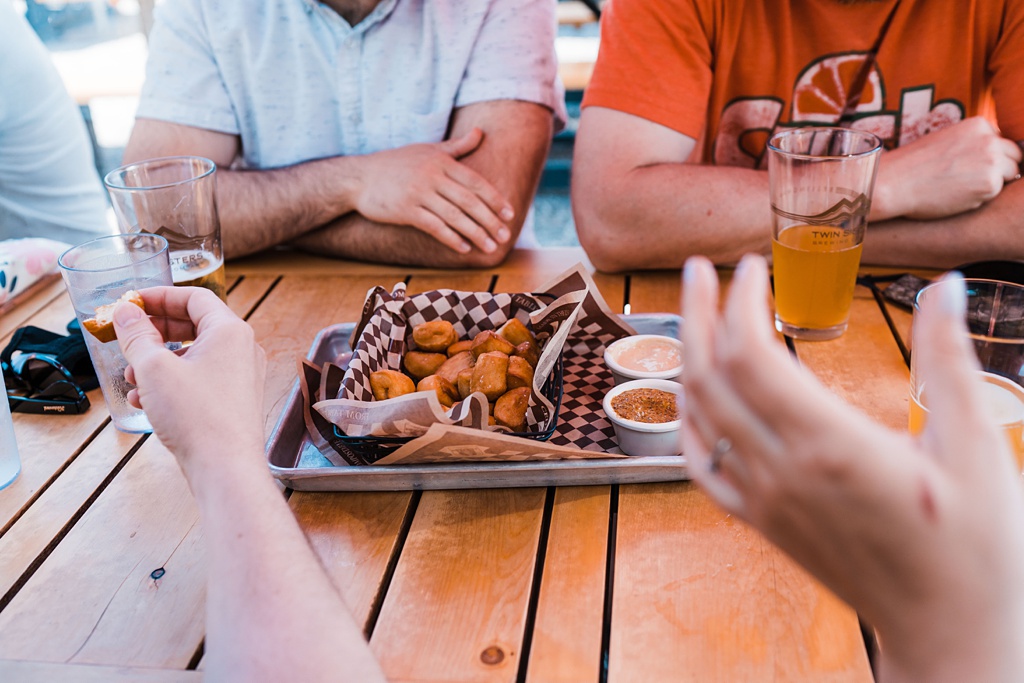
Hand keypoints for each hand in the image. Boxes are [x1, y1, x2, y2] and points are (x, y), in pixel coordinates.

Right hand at [112, 286, 266, 483]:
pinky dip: (172, 384)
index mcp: (230, 331)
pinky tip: (146, 401)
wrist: (225, 467)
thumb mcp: (154, 369)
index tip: (131, 303)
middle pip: (193, 326)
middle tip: (126, 338)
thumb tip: (125, 313)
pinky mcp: (234, 400)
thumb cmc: (196, 415)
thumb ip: (137, 335)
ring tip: (132, 378)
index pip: (194, 298)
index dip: (159, 296)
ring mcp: (241, 376)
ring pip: (193, 357)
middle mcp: (242, 349)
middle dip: (154, 333)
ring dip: (158, 363)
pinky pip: (199, 380)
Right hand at [350, 127, 514, 253]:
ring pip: (454, 216)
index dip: (495, 199)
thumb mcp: (428, 150)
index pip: (475, 182)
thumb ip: (457, 146)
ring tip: (490, 247)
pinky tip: (463, 248)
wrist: (360, 177)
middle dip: (490, 220)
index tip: (510, 214)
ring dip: (475, 233)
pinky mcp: (405, 210)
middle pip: (469, 201)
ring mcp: (418, 193)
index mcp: (441, 161)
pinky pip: (433, 226)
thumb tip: (480, 132)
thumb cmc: (397, 163)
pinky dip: (450, 238)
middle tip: (505, 236)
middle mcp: (432, 175)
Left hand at [681, 255, 1023, 680]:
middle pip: (709, 375)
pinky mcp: (761, 522)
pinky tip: (695, 396)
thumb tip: (948, 286)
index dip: (738, 301)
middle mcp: (782, 470)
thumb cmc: (974, 545)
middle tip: (699, 269)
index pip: (750, 354)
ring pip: (698, 415)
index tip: (751, 266)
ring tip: (695, 316)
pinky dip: (689, 420)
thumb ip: (951, 362)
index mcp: (829, 445)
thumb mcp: (976, 447)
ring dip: (688, 358)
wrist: (945, 629)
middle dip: (698, 313)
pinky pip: (702, 465)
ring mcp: (763, 500)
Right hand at [872, 117, 1022, 220]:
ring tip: (959, 188)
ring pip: (1009, 176)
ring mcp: (992, 161)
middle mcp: (990, 139)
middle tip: (970, 181)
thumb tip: (993, 156)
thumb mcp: (945, 141)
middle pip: (1014, 157)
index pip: (1002, 141)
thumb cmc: (912, 166)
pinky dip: (978, 199)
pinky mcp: (990, 184)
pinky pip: (994, 195)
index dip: (990, 157)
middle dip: (999, 169)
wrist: (892, 183)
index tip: (972, 168)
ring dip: (990, 184)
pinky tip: (954, 196)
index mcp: (978, 124)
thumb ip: (970, 144)